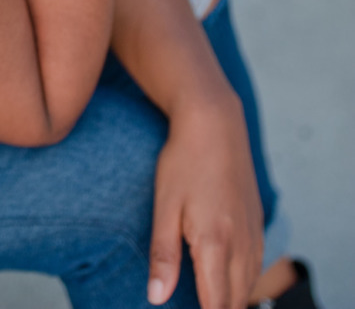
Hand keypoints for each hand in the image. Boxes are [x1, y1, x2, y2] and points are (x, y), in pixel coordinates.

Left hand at [148, 93, 263, 308]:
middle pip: (236, 302)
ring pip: (248, 286)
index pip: (216, 306)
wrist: (215, 123)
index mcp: (216, 244)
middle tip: (193, 305)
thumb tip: (156, 299)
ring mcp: (254, 233)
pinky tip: (226, 279)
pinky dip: (242, 281)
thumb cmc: (184, 161)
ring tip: (208, 299)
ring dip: (230, 299)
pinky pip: (255, 266)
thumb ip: (163, 255)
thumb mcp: (165, 206)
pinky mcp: (257, 222)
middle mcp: (241, 244)